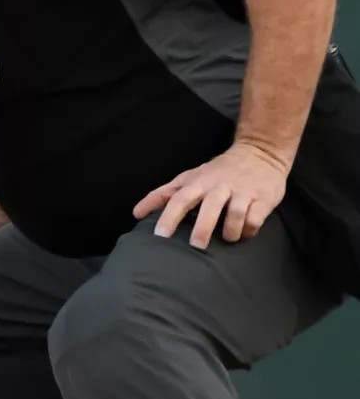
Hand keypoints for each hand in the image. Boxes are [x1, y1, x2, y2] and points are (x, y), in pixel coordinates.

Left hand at [135, 140, 290, 248]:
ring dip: (230, 231)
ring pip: (236, 214)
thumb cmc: (217, 171)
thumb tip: (136, 213)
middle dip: (202, 228)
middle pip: (209, 207)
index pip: (180, 199)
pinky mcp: (263, 198)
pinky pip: (255, 218)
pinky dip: (249, 229)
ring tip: (227, 238)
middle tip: (196, 246)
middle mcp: (220, 186)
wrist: (259, 152)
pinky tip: (244, 233)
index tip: (160, 235)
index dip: (169, 217)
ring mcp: (243, 192)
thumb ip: (163, 194)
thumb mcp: (188, 178)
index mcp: (199, 182)